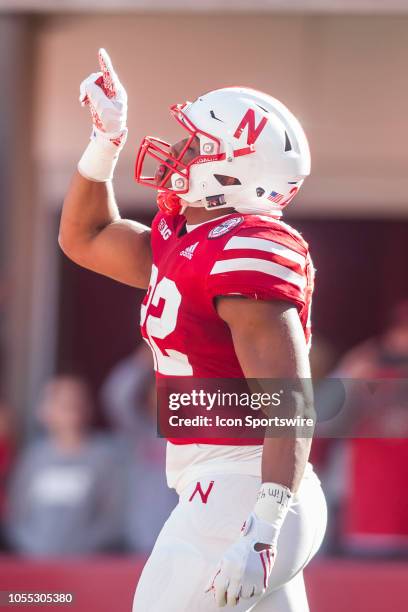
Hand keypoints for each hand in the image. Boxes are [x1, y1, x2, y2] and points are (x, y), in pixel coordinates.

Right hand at [77, 48, 127, 180]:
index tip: (101, 51)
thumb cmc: (110, 124)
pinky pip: (91, 90)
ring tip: (82, 100)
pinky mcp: (101, 99)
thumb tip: (89, 84)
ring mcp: (107, 94)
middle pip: (97, 78)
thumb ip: (96, 94)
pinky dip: (86, 94)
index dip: (105, 63)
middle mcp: (113, 91)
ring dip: (85, 90)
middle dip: (88, 84)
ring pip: (93, 83)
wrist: (109, 137)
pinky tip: (83, 102)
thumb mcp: (104, 109)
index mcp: (118, 92)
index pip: (110, 75)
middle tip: (82, 95)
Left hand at [206, 513, 275, 607]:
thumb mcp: (224, 559)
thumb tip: (206, 590)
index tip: (220, 602)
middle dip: (230, 601)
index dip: (219, 600)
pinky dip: (253, 590)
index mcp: (227, 568)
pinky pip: (256, 593)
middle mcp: (238, 574)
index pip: (220, 590)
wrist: (258, 539)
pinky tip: (252, 581)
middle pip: (232, 598)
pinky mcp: (262, 579)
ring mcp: (250, 577)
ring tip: (244, 582)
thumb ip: (214, 576)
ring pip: (244, 596)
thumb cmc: (238, 550)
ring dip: (243, 593)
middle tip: (231, 598)